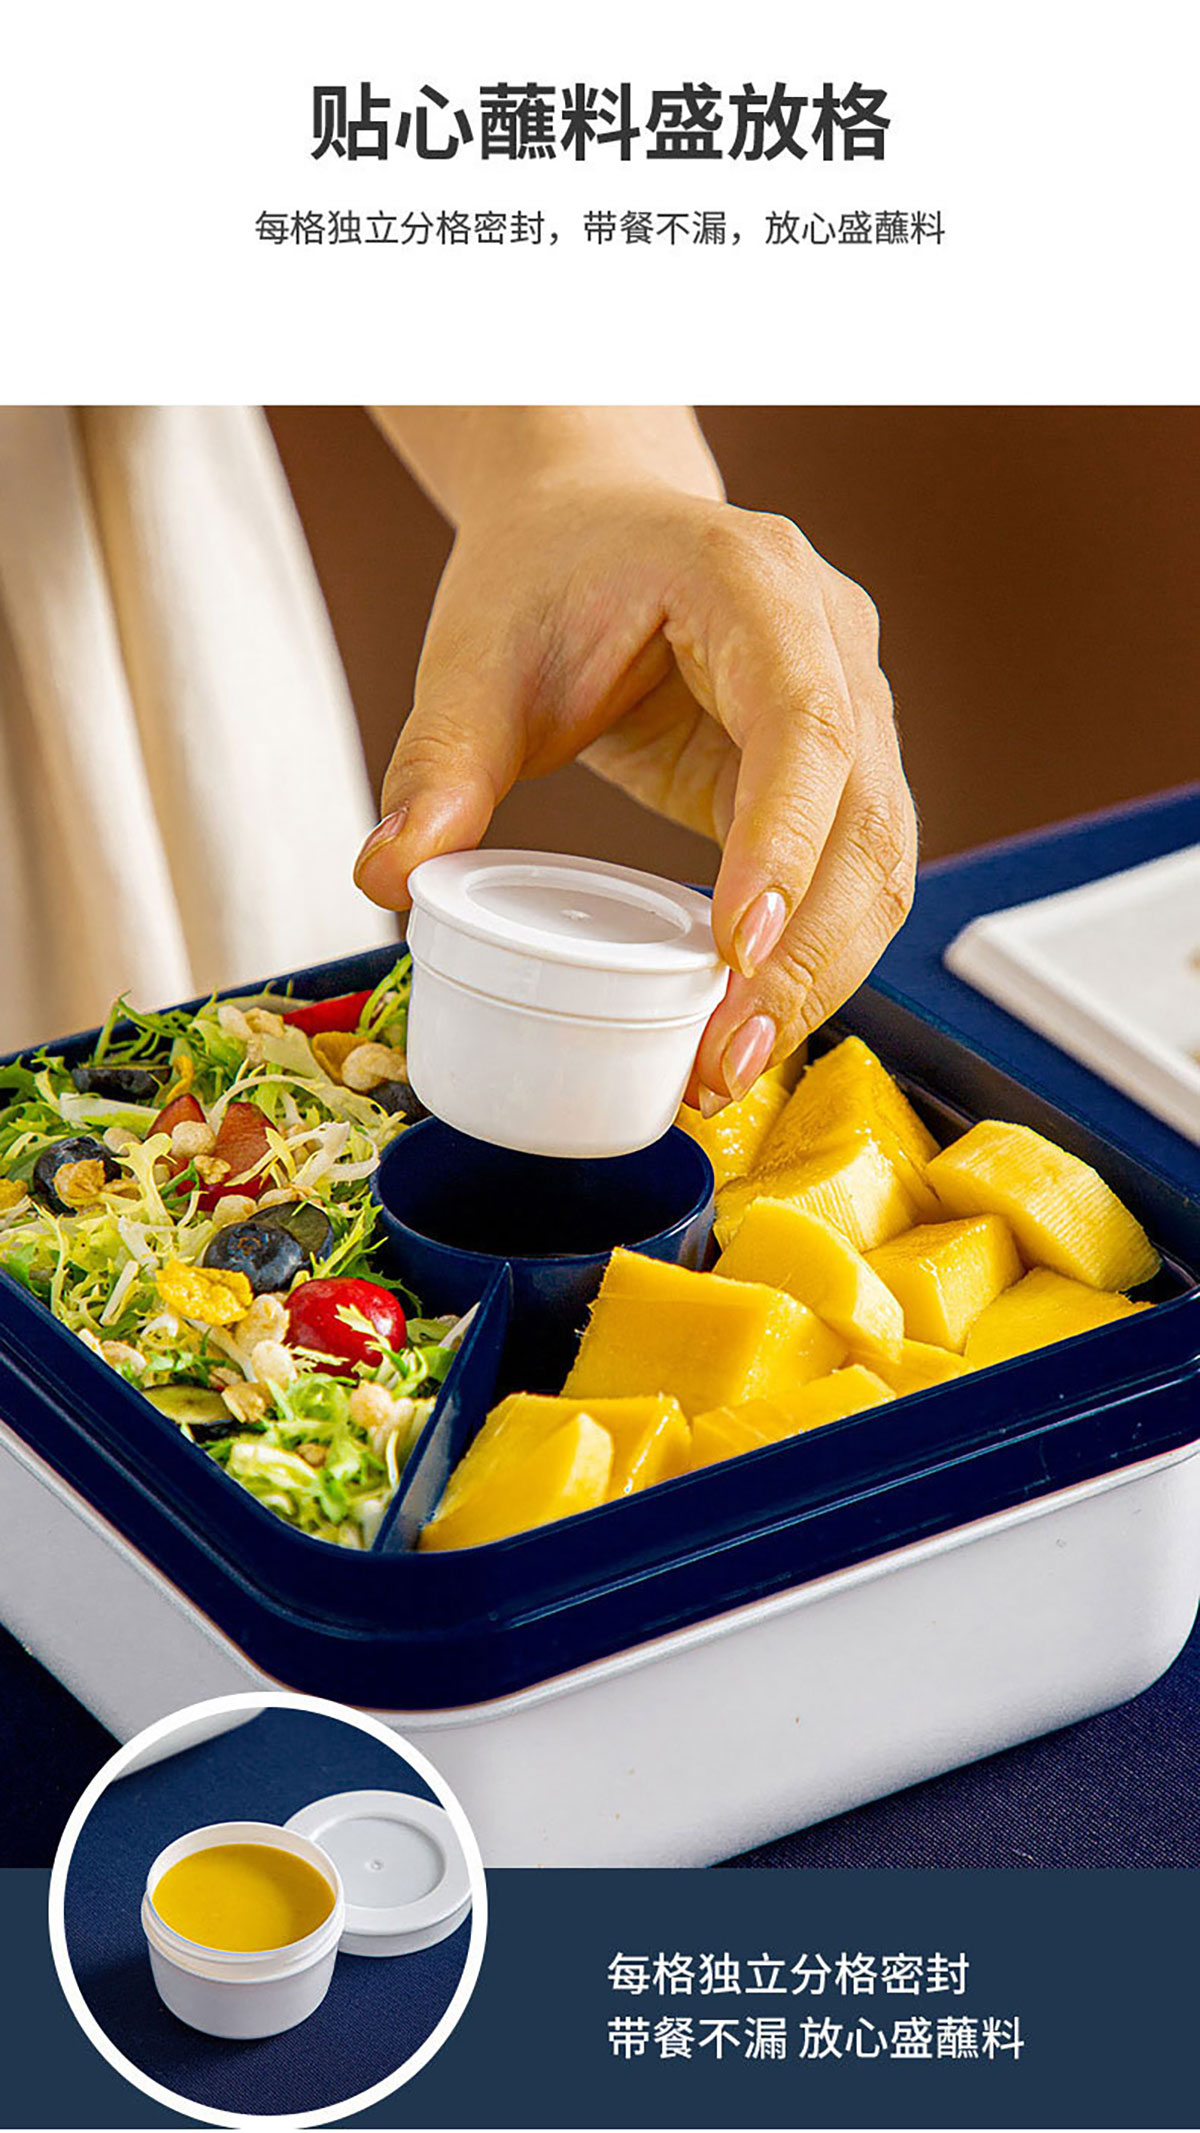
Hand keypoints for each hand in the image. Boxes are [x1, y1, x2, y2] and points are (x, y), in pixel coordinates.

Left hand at [356, 424, 915, 1108]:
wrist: (593, 525)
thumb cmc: (545, 576)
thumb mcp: (477, 657)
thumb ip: (438, 763)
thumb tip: (387, 878)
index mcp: (754, 582)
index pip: (802, 726)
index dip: (782, 845)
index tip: (734, 951)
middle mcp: (832, 640)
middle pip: (864, 817)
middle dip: (804, 956)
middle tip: (721, 1062)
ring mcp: (858, 705)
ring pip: (882, 862)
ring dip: (820, 978)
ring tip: (728, 1069)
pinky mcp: (845, 773)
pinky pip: (858, 879)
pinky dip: (815, 962)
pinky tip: (749, 1028)